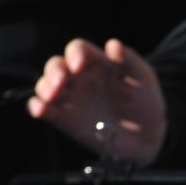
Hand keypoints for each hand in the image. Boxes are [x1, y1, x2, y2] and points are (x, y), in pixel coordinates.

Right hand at [27, 38, 165, 167]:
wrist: (147, 139)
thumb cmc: (146, 104)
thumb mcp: (144, 79)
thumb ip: (130, 61)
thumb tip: (113, 45)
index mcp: (96, 63)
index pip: (78, 49)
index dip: (75, 53)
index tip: (79, 65)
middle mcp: (79, 78)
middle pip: (56, 65)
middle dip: (55, 71)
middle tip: (61, 81)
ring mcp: (70, 98)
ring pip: (46, 85)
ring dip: (44, 87)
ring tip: (51, 95)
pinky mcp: (65, 119)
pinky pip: (45, 110)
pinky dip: (38, 107)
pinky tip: (41, 109)